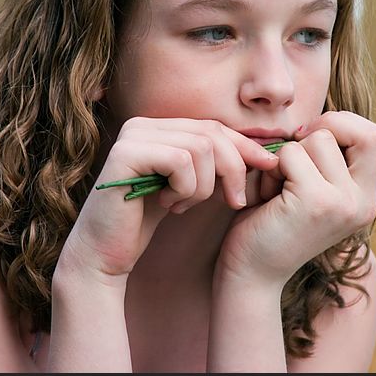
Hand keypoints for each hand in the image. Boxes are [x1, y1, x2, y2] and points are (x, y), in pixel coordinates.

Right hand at [60, 117, 279, 278]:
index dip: (245, 147)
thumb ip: (214, 164)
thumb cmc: (148, 218)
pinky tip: (168, 204)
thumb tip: (264, 153)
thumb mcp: (190, 185)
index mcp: (158, 126)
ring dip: (203, 186)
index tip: (269, 168)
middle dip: (233, 169)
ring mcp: (132, 135)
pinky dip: (186, 188)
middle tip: (234, 201)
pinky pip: (181, 161)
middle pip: (212, 133)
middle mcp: (143, 124)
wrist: (106, 251)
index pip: (214, 127)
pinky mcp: (126, 153)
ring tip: (183, 205)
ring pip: (201, 148)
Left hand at [216, 111, 375, 285]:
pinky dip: (273, 168)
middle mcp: (364, 202)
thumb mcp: (312, 185)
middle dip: (324, 130)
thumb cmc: (274, 221)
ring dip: (290, 154)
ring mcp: (343, 203)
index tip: (313, 142)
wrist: (251, 273)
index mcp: (367, 198)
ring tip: (278, 186)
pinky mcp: (316, 203)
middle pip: (363, 132)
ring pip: (319, 139)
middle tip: (296, 156)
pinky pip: (292, 154)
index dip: (347, 126)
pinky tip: (267, 197)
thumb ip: (328, 157)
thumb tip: (323, 116)